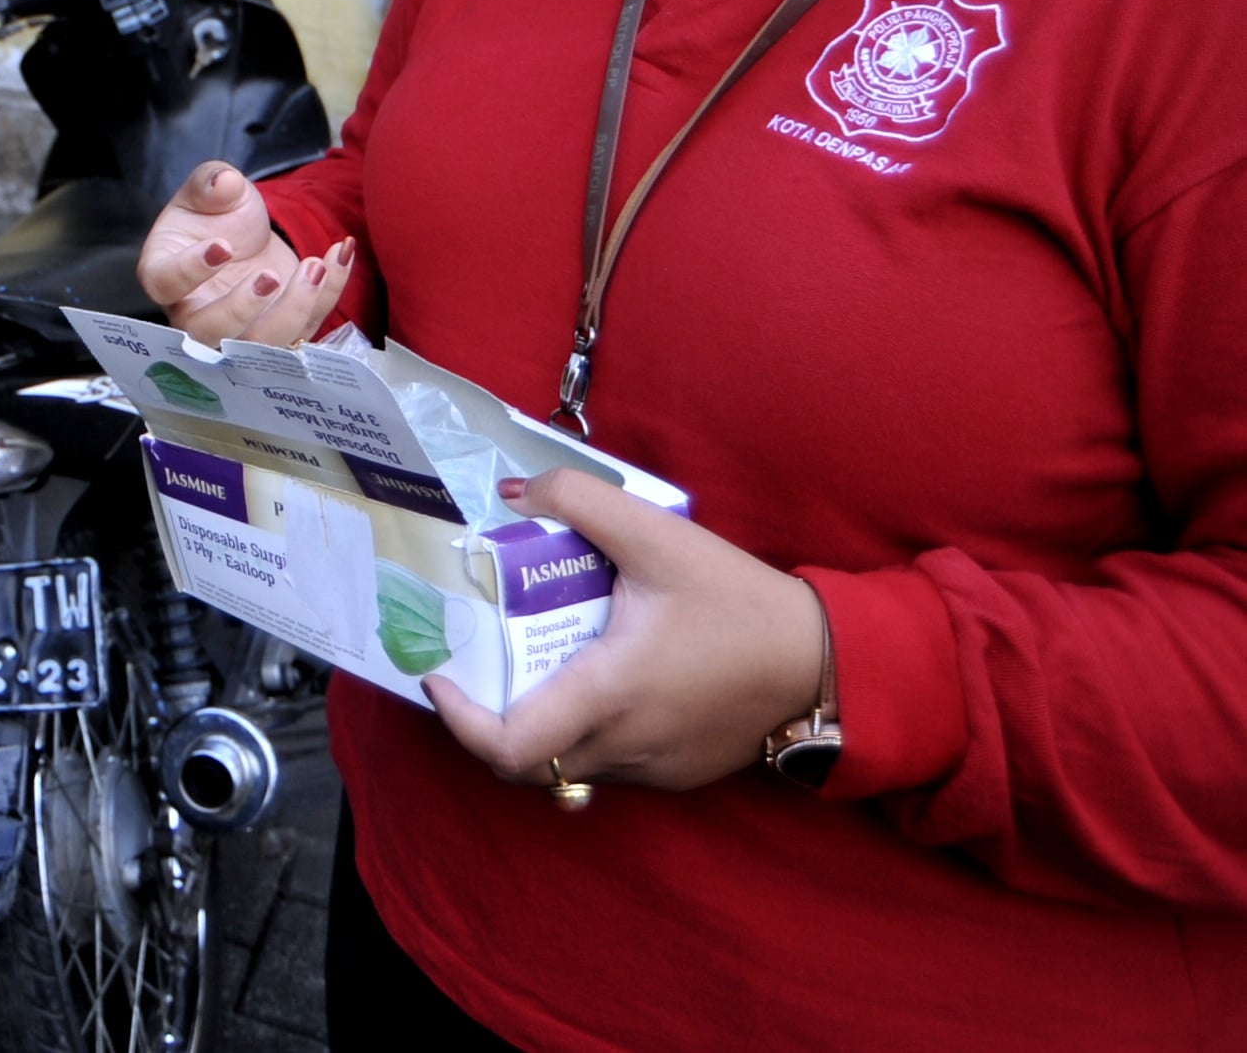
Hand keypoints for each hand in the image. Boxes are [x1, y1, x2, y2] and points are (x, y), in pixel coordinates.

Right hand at [137, 160, 354, 346]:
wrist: (245, 233)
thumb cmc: (215, 214)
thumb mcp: (208, 188)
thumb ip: (210, 182)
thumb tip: (225, 182)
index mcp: (164, 274)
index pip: (167, 284)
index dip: (191, 271)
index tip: (222, 246)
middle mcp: (195, 313)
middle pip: (211, 333)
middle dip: (244, 310)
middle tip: (271, 275)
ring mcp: (239, 332)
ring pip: (262, 348)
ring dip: (294, 312)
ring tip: (315, 266)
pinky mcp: (281, 333)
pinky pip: (307, 328)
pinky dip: (330, 295)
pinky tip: (341, 254)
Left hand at [426, 470, 828, 792]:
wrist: (829, 662)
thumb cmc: (740, 602)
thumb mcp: (659, 536)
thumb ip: (579, 501)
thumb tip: (511, 493)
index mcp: (609, 696)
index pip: (512, 748)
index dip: (460, 723)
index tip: (440, 678)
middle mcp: (624, 748)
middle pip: (528, 761)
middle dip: (487, 719)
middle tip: (473, 666)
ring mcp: (652, 771)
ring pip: (566, 766)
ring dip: (536, 725)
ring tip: (524, 662)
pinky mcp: (675, 776)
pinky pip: (606, 764)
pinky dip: (579, 732)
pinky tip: (587, 678)